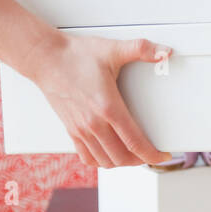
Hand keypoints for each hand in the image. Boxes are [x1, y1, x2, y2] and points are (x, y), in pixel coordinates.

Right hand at [23, 30, 171, 167]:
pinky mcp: (70, 129)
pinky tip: (109, 154)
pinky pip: (86, 157)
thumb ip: (142, 49)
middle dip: (140, 160)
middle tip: (151, 153)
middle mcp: (93, 123)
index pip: (135, 142)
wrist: (45, 58)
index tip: (163, 155)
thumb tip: (165, 52)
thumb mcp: (113, 49)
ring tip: (133, 155)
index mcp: (108, 107)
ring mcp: (80, 129)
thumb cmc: (76, 55)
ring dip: (121, 162)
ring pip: (104, 160)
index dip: (152, 154)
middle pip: (121, 157)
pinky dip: (100, 161)